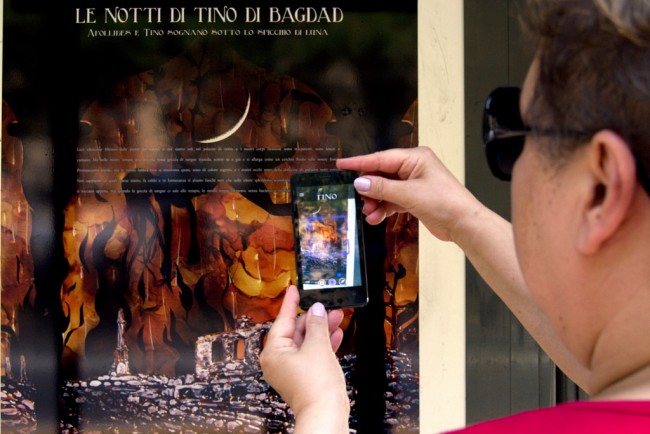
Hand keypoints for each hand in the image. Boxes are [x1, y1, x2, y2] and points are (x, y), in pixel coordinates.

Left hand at [260, 285, 349, 433]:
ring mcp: (291, 369)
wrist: (326, 414)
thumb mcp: (317, 346)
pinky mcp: (303, 376)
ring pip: (306, 342)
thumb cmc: (316, 386)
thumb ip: (316, 324)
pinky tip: (335, 334)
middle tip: (327, 305)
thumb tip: (316, 309)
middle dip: (313, 318)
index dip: (291, 303)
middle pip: (295, 330)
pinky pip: (311, 354)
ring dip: (321, 329)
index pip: (282, 320)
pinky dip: (323, 344)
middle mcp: (278, 361)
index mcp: (274, 352)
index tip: (294, 289)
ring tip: (336, 317)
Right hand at [337, 146, 482, 241]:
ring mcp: (414, 183)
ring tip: (369, 213)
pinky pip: (392, 200)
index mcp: (415, 158)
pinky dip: (384, 208)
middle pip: (382, 174)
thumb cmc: (444, 202)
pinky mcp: (415, 198)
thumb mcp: (409, 194)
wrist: (464, 224)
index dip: (360, 162)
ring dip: (376, 201)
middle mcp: (414, 167)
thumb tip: (360, 182)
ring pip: (386, 189)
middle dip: (369, 188)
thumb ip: (382, 187)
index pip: (381, 157)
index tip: (342, 164)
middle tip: (359, 199)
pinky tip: (376, 217)